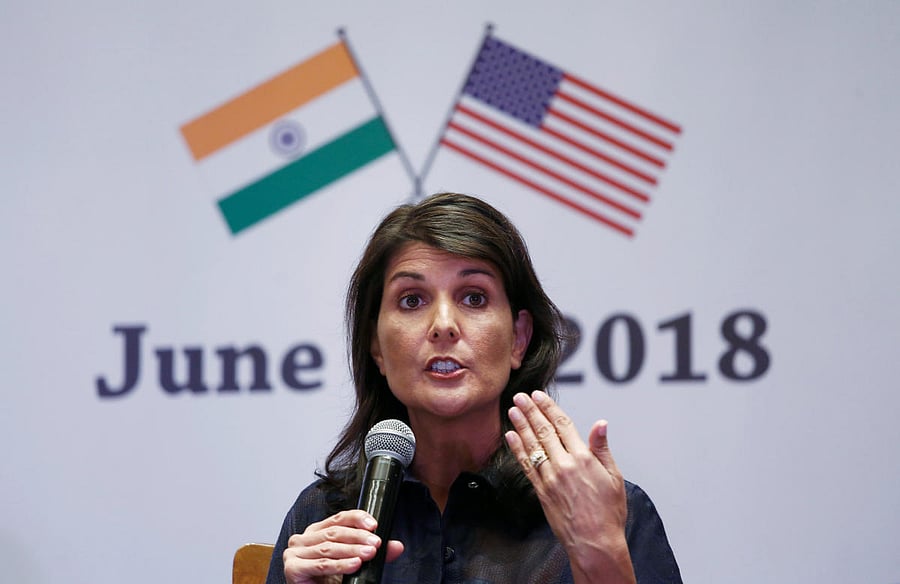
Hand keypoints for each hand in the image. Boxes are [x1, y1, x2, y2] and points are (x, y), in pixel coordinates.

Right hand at [282, 509, 403, 583]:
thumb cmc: (328, 581)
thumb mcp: (352, 562)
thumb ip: (370, 552)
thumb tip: (396, 546)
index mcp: (316, 531)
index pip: (339, 518)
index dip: (357, 518)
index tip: (374, 524)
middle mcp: (303, 538)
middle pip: (334, 532)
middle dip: (358, 537)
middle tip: (376, 543)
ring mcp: (294, 553)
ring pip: (329, 547)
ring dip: (352, 550)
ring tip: (369, 553)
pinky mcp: (292, 568)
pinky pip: (321, 564)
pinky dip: (340, 565)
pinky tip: (354, 564)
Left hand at [505, 391, 634, 583]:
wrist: (594, 543)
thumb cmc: (608, 513)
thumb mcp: (614, 478)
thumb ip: (602, 449)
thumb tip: (601, 424)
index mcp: (584, 459)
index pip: (563, 425)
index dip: (549, 408)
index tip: (539, 395)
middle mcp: (564, 465)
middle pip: (544, 431)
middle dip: (531, 411)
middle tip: (520, 396)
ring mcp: (550, 478)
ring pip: (532, 445)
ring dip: (521, 425)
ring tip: (512, 409)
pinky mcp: (541, 491)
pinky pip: (526, 465)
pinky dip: (517, 449)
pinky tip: (511, 436)